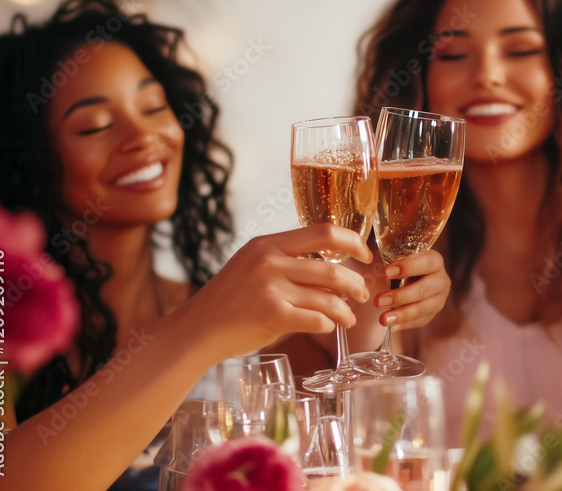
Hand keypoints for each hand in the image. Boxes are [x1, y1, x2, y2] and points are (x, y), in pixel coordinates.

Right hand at [177, 223, 373, 359]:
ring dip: (345, 310)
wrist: (197, 329)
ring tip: (348, 317)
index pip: (324, 232)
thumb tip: (337, 270)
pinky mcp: (273, 316)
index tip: (364, 255)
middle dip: (356, 284)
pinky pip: (317, 319)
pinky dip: (328, 324)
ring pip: (328, 298)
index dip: (352, 242)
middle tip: (364, 294)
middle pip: (333, 268)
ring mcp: (271, 288)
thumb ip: (288, 262)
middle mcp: (270, 262)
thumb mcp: (254, 265)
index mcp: (268, 244)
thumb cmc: (230, 300)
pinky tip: (329, 326)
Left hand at [373, 249, 449, 330]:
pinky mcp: (433, 313)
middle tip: (378, 301)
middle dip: (399, 296)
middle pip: (424, 289)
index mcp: (435, 262)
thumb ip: (392, 258)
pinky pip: (420, 321)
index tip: (385, 272)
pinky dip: (404, 324)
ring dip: (401, 314)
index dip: (408, 267)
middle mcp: (441, 280)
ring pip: (422, 308)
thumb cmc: (405, 265)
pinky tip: (391, 325)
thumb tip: (374, 265)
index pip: (427, 262)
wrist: (416, 277)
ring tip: (383, 319)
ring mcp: (439, 299)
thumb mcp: (401, 256)